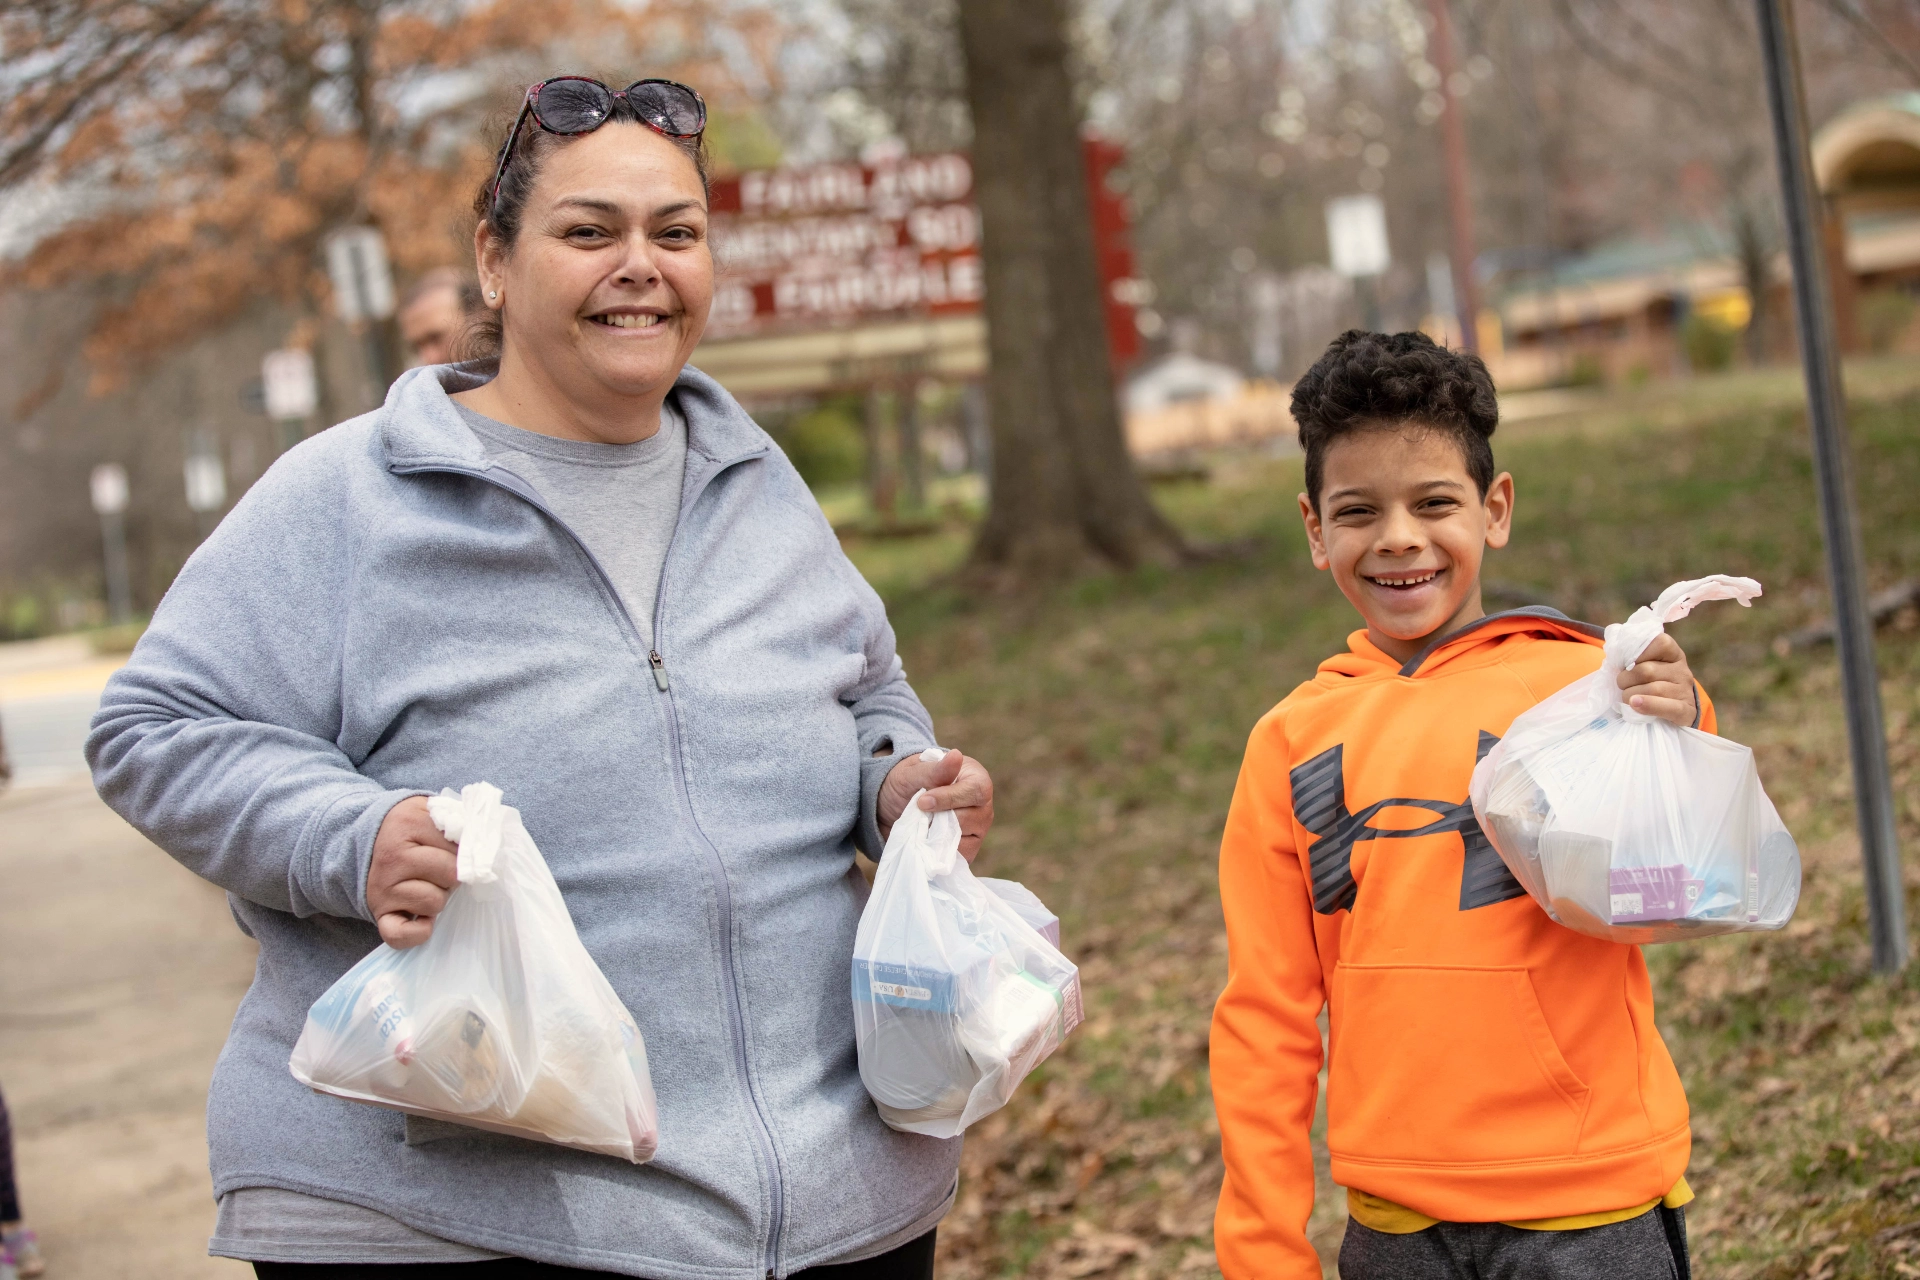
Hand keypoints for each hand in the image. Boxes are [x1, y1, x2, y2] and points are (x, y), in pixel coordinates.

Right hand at [367, 796, 458, 947]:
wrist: (368, 841)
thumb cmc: (412, 830)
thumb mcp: (432, 811)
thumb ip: (459, 820)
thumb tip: (486, 842)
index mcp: (410, 824)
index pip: (461, 846)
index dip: (466, 851)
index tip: (456, 849)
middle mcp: (393, 856)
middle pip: (450, 874)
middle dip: (453, 875)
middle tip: (440, 870)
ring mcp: (383, 887)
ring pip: (435, 902)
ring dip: (438, 898)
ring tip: (428, 886)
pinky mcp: (379, 912)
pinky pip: (401, 934)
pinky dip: (417, 933)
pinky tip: (424, 919)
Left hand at [877, 748, 994, 861]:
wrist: (894, 805)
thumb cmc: (908, 782)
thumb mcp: (914, 772)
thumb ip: (935, 769)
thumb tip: (956, 755)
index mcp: (976, 778)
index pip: (975, 790)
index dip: (949, 798)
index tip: (922, 801)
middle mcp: (983, 804)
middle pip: (970, 818)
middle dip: (939, 818)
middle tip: (918, 813)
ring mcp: (978, 828)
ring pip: (963, 838)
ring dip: (936, 834)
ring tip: (921, 824)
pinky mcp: (968, 849)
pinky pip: (957, 856)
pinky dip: (937, 851)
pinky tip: (925, 839)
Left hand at [1618, 633, 1698, 727]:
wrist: (1672, 710)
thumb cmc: (1650, 683)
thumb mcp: (1645, 665)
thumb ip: (1635, 657)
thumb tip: (1618, 652)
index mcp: (1673, 654)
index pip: (1660, 643)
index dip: (1638, 652)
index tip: (1628, 662)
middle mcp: (1682, 671)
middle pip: (1647, 670)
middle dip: (1626, 679)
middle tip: (1622, 684)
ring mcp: (1685, 691)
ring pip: (1653, 690)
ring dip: (1631, 695)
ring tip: (1628, 698)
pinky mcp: (1687, 711)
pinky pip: (1668, 708)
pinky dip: (1649, 705)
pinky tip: (1635, 704)